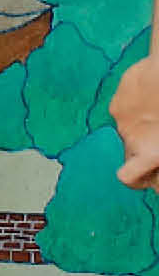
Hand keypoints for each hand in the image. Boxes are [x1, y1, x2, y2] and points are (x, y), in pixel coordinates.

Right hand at [113, 49, 158, 193]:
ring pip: (129, 129)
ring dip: (142, 126)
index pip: (128, 176)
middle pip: (131, 152)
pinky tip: (154, 96)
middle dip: (144, 148)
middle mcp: (131, 137)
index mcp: (149, 151)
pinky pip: (126, 109)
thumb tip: (154, 155)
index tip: (149, 177)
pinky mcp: (120, 98)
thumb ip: (156, 150)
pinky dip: (137, 106)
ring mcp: (122, 117)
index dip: (136, 179)